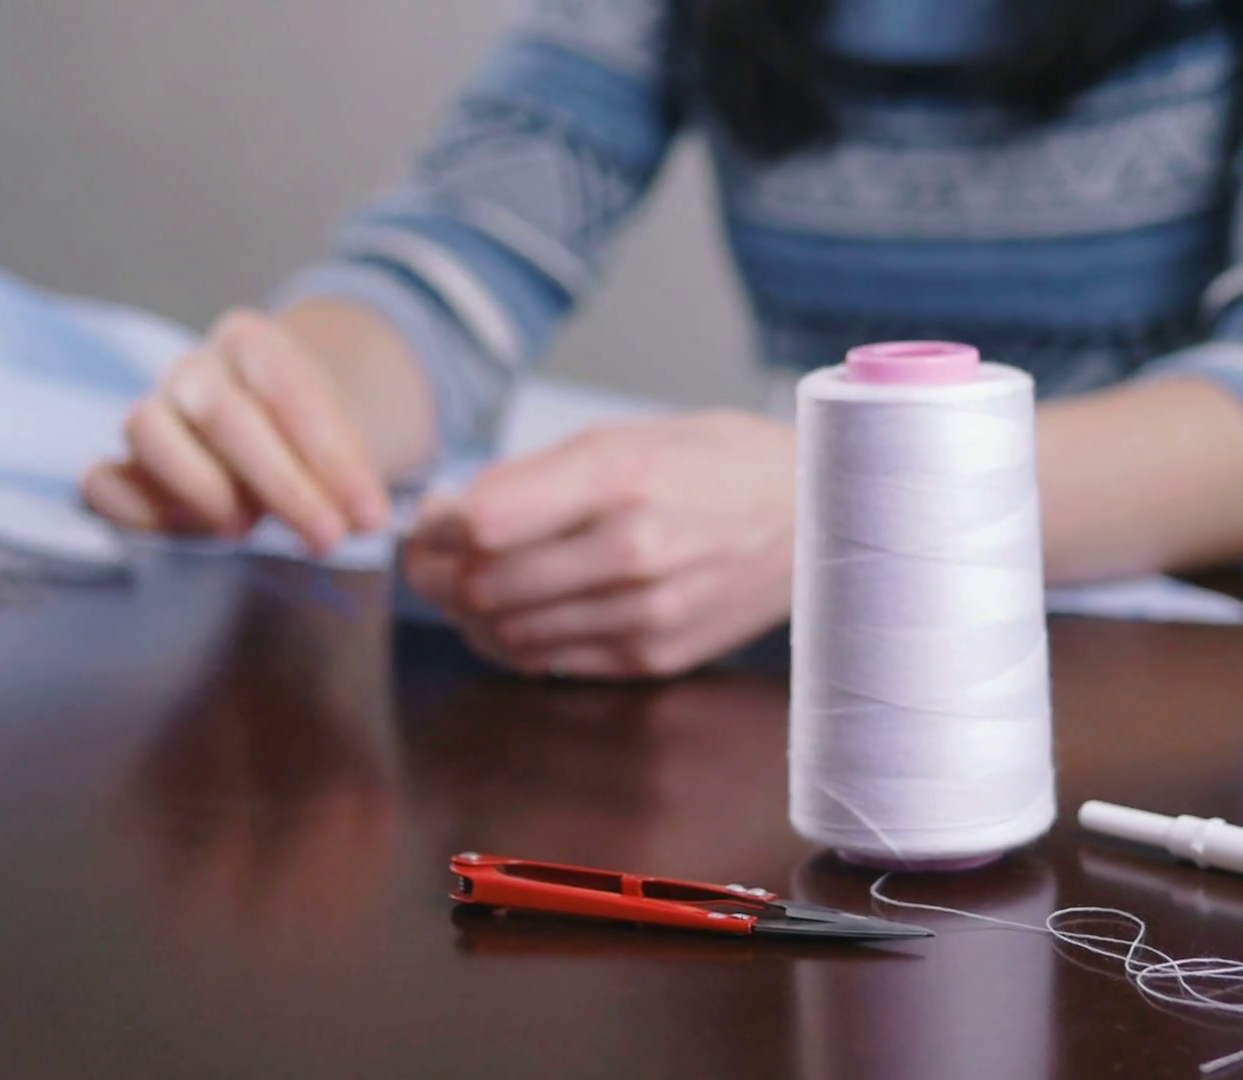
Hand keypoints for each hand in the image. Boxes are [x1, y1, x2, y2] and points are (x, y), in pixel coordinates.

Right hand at [81, 309, 390, 551]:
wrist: (271, 434)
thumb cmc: (309, 438)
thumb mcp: (342, 439)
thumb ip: (347, 471)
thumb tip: (362, 519)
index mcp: (254, 343)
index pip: (289, 389)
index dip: (333, 458)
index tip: (369, 514)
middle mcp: (194, 369)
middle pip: (223, 413)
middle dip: (282, 484)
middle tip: (327, 537)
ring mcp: (152, 411)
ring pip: (146, 430)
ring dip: (201, 487)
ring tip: (245, 528)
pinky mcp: (123, 463)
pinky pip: (100, 480)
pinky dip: (134, 507)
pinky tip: (188, 532)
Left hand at [402, 411, 795, 678]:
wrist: (814, 516)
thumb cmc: (714, 464)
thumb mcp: (626, 437)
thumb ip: (536, 478)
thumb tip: (449, 517)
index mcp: (623, 477)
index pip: (485, 522)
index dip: (438, 527)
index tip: (431, 519)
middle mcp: (635, 549)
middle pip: (485, 584)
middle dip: (436, 574)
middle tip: (428, 559)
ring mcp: (647, 612)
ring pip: (507, 631)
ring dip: (466, 613)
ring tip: (462, 586)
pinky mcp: (654, 655)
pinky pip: (548, 662)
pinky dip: (509, 643)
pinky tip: (506, 617)